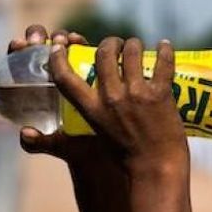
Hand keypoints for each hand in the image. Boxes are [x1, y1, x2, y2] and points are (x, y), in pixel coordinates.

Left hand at [8, 25, 108, 163]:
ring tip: (62, 40)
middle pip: (36, 47)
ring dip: (58, 37)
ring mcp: (68, 68)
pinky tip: (78, 41)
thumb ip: (37, 143)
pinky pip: (80, 49)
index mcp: (32, 89)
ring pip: (59, 44)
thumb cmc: (75, 146)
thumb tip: (25, 133)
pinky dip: (78, 41)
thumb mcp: (56, 145)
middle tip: (39, 42)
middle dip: (36, 36)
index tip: (19, 46)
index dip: (16, 51)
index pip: (17, 63)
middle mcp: (47, 74)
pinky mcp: (87, 66)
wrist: (105, 147)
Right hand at [49, 37, 188, 172]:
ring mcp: (137, 94)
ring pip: (132, 51)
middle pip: (104, 53)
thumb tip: (47, 118)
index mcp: (92, 110)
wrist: (156, 169)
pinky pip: (162, 62)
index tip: (59, 47)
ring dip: (134, 44)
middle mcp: (112, 98)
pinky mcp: (160, 94)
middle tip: (116, 45)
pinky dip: (165, 50)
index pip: (65, 78)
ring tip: (137, 46)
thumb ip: (80, 120)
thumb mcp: (93, 136)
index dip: (58, 58)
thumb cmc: (124, 157)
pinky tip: (165, 46)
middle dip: (110, 43)